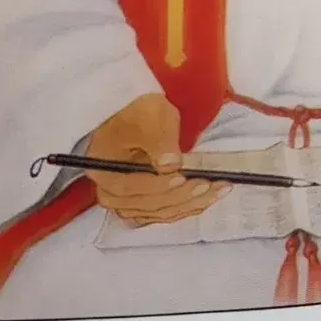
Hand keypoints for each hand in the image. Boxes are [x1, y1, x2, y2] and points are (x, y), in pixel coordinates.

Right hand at [85, 92, 227, 225]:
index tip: (182, 177)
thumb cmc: (138, 110)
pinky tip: (207, 199)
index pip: (131, 186)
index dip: (158, 184)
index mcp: (104, 170)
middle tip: (209, 185)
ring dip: (189, 204)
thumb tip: (169, 164)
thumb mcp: (148, 116)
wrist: (138, 113)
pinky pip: (164, 210)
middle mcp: (111, 191)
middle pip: (147, 204)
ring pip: (159, 211)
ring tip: (216, 191)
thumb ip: (159, 141)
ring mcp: (128, 199)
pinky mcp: (144, 200)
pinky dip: (185, 206)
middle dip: (181, 196)